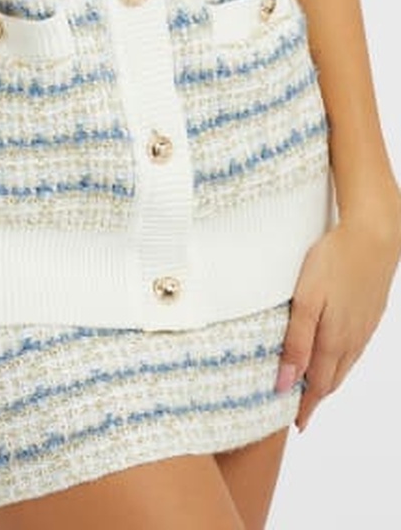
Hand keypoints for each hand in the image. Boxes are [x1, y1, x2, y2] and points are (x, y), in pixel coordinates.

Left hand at [275, 205, 400, 430]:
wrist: (373, 237)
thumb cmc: (334, 262)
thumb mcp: (305, 301)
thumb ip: (295, 343)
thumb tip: (286, 383)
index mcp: (333, 341)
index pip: (317, 385)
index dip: (306, 406)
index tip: (296, 423)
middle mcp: (351, 339)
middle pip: (332, 379)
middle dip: (316, 397)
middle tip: (300, 410)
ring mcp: (364, 327)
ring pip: (344, 364)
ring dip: (328, 379)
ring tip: (312, 388)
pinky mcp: (369, 313)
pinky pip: (354, 347)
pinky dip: (340, 360)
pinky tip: (334, 354)